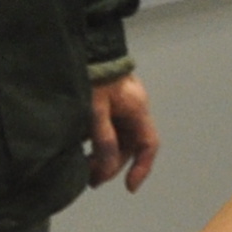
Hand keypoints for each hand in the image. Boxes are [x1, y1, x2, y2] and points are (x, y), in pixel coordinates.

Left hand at [86, 74, 160, 190]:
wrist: (89, 43)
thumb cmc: (93, 73)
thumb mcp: (95, 108)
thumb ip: (103, 138)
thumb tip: (107, 169)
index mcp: (137, 109)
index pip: (148, 145)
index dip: (142, 168)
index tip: (129, 187)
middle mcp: (135, 108)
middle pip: (129, 145)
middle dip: (112, 164)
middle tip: (90, 179)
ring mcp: (123, 103)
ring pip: (118, 138)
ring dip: (104, 154)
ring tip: (84, 166)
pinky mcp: (110, 100)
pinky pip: (109, 127)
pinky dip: (99, 140)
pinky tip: (83, 146)